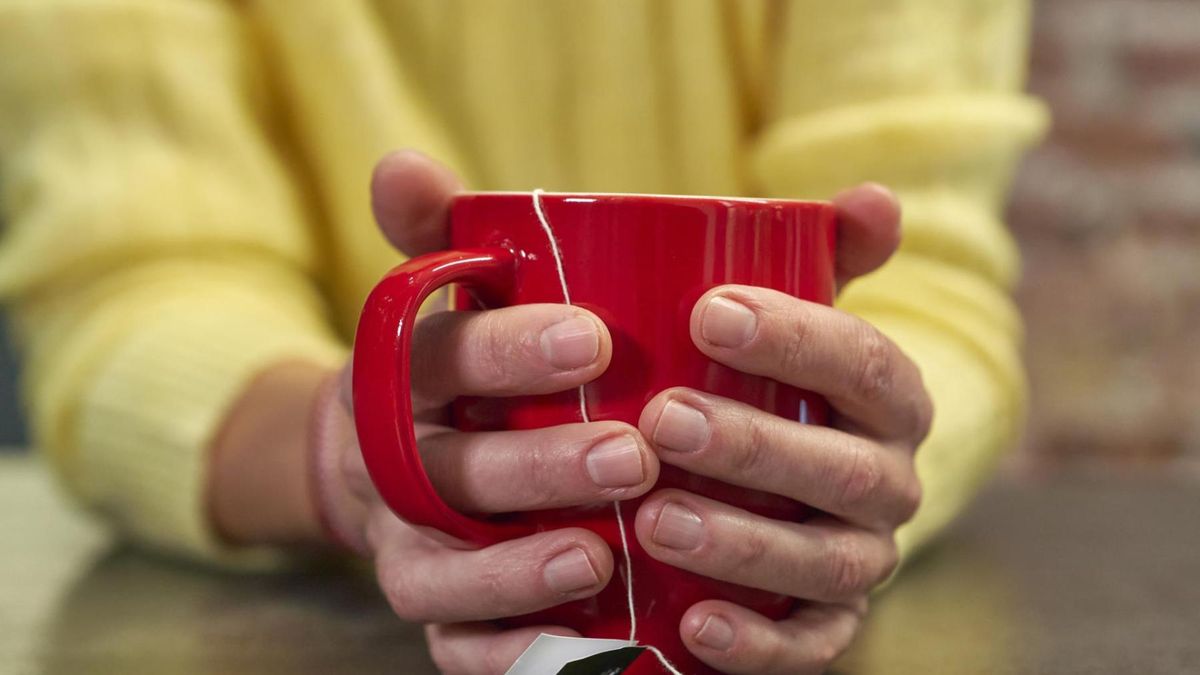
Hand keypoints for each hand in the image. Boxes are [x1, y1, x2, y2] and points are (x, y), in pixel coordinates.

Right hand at [308, 151, 661, 673]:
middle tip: (633, 454)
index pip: (437, 354)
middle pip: (446, 471)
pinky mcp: (432, 611)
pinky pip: (452, 649)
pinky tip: (578, 646)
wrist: (389, 453)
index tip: (592, 337)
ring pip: (437, 570)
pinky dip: (504, 653)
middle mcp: (389, 463)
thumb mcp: (449, 290)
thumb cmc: (458, 364)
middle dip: (534, 467)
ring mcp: (404, 545)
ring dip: (512, 570)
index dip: (504, 349)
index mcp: (399, 373)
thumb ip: (444, 229)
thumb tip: (399, 162)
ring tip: (598, 559)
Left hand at [631, 184, 928, 672]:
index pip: (865, 362)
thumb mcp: (797, 319)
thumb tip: (876, 198)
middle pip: (843, 471)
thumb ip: (824, 257)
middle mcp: (888, 483)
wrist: (783, 490)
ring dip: (744, 545)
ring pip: (825, 563)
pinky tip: (696, 626)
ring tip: (656, 521)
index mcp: (888, 401)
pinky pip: (809, 649)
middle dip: (756, 446)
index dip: (798, 337)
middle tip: (663, 420)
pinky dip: (757, 644)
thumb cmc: (773, 386)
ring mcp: (861, 561)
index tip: (709, 311)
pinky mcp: (826, 628)